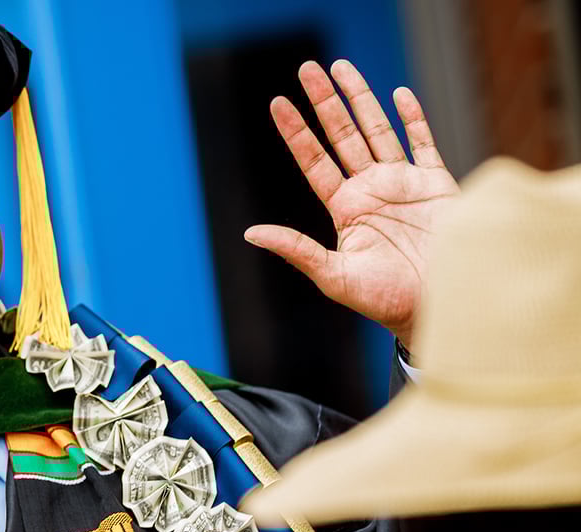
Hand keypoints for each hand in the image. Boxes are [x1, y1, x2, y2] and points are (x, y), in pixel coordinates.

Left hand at [244, 60, 458, 349]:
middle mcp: (370, 190)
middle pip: (343, 135)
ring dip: (361, 98)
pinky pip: (423, 143)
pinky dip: (412, 118)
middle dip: (325, 102)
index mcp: (345, 208)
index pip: (314, 160)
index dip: (296, 132)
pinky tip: (398, 94)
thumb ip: (296, 249)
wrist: (438, 306)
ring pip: (378, 130)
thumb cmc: (385, 300)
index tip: (278, 103)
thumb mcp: (333, 276)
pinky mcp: (437, 185)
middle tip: (307, 69)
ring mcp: (403, 184)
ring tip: (341, 68)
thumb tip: (250, 233)